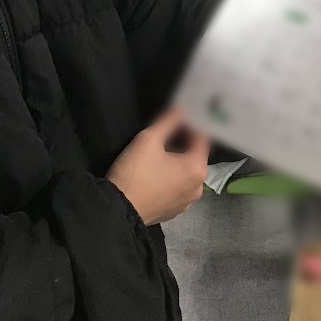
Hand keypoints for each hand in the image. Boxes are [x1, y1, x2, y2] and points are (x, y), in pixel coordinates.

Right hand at [107, 109, 208, 225]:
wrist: (118, 210)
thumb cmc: (135, 171)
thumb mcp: (149, 139)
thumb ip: (168, 121)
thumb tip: (181, 109)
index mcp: (196, 168)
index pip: (202, 137)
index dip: (192, 123)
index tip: (182, 113)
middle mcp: (198, 187)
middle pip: (196, 156)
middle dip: (186, 140)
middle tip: (171, 128)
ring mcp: (187, 202)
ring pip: (188, 173)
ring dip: (180, 159)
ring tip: (164, 149)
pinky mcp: (175, 211)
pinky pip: (180, 187)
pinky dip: (175, 176)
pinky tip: (160, 171)